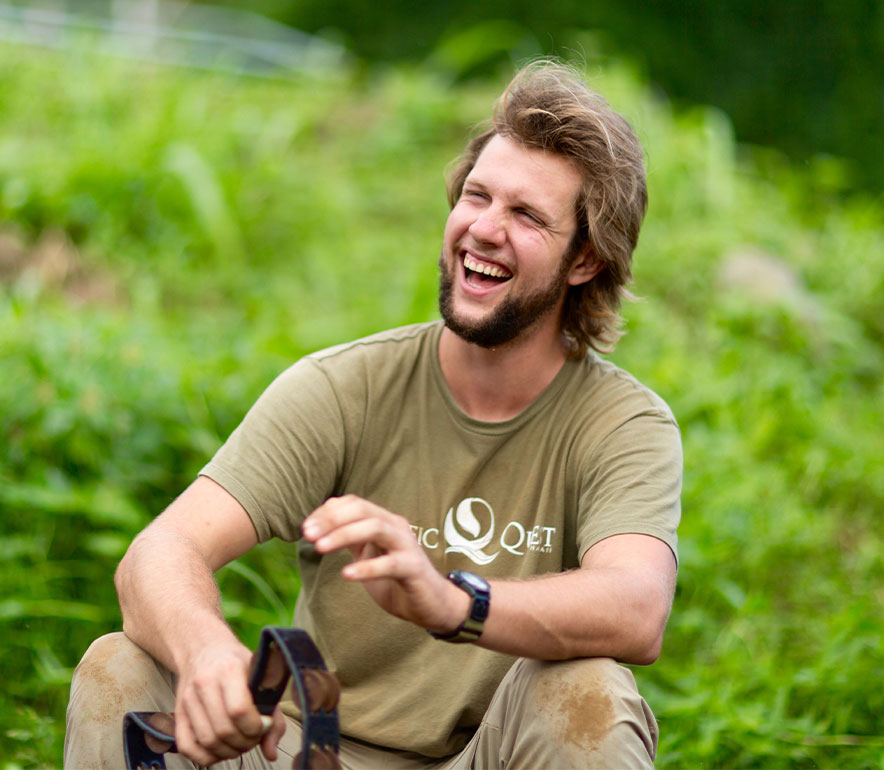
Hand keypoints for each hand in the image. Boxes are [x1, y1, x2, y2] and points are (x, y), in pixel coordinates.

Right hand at [171, 640, 285, 765]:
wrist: (203, 649)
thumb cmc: (235, 663)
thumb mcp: (260, 675)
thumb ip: (272, 712)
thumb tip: (271, 751)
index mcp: (228, 669)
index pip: (239, 710)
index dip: (255, 727)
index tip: (263, 726)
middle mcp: (204, 683)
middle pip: (223, 730)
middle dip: (244, 743)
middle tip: (253, 738)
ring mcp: (187, 699)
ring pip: (207, 741)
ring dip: (228, 751)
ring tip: (239, 743)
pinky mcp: (178, 713)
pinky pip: (187, 747)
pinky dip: (205, 756)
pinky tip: (220, 749)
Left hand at [302, 495, 467, 633]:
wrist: (431, 604)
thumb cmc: (396, 578)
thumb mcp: (367, 554)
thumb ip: (349, 537)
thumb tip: (319, 523)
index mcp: (384, 520)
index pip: (353, 503)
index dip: (327, 512)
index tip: (305, 528)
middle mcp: (396, 527)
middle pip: (362, 510)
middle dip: (332, 519)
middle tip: (308, 534)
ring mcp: (407, 545)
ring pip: (375, 528)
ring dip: (344, 534)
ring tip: (320, 548)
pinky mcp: (413, 568)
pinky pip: (390, 563)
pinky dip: (367, 567)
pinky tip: (347, 574)